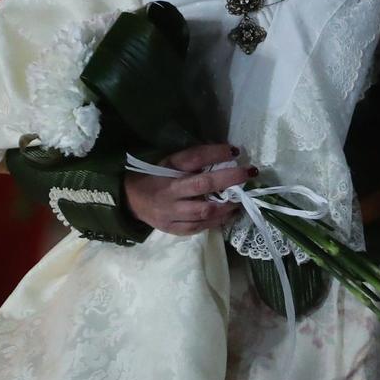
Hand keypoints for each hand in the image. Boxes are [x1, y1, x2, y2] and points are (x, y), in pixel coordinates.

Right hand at [124, 143, 251, 235]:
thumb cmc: (155, 176)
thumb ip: (192, 161)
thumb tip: (225, 157)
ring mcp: (171, 212)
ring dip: (226, 206)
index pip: (195, 158)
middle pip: (203, 184)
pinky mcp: (172, 229)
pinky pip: (198, 228)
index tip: (235, 150)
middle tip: (250, 173)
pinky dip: (216, 222)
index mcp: (168, 169)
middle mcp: (170, 191)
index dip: (216, 153)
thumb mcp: (169, 162)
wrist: (130, 200)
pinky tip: (228, 215)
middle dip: (229, 178)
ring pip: (203, 211)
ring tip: (241, 201)